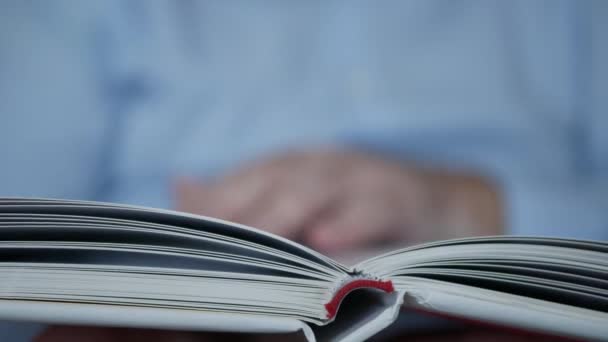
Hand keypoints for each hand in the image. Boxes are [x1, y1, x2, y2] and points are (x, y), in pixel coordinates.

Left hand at [175, 148, 502, 252]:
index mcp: (296, 166)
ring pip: (316, 190)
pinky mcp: (403, 198)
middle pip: (274, 182)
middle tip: (210, 245)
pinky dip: (350, 223)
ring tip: (256, 243)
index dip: (215, 204)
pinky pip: (373, 209)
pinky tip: (327, 242)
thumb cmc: (356, 207)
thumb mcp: (300, 198)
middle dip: (240, 210)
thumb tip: (181, 185)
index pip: (246, 180)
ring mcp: (364, 178)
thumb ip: (244, 196)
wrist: (438, 205)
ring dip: (285, 215)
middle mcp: (325, 165)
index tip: (184, 234)